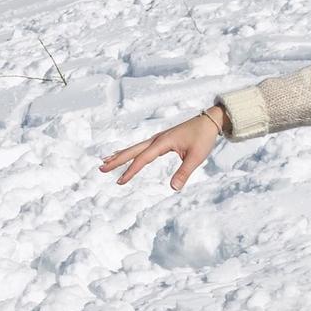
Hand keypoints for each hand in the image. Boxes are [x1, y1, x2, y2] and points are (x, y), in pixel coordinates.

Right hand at [96, 106, 224, 190]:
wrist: (209, 121)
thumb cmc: (203, 138)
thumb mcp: (196, 157)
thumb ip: (184, 172)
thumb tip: (173, 188)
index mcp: (163, 142)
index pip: (143, 159)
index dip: (131, 171)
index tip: (120, 181)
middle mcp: (157, 139)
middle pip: (132, 150)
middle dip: (117, 160)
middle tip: (101, 168)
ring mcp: (158, 138)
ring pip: (135, 147)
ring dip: (121, 154)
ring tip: (106, 161)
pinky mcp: (161, 140)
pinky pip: (141, 147)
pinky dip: (130, 151)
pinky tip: (125, 154)